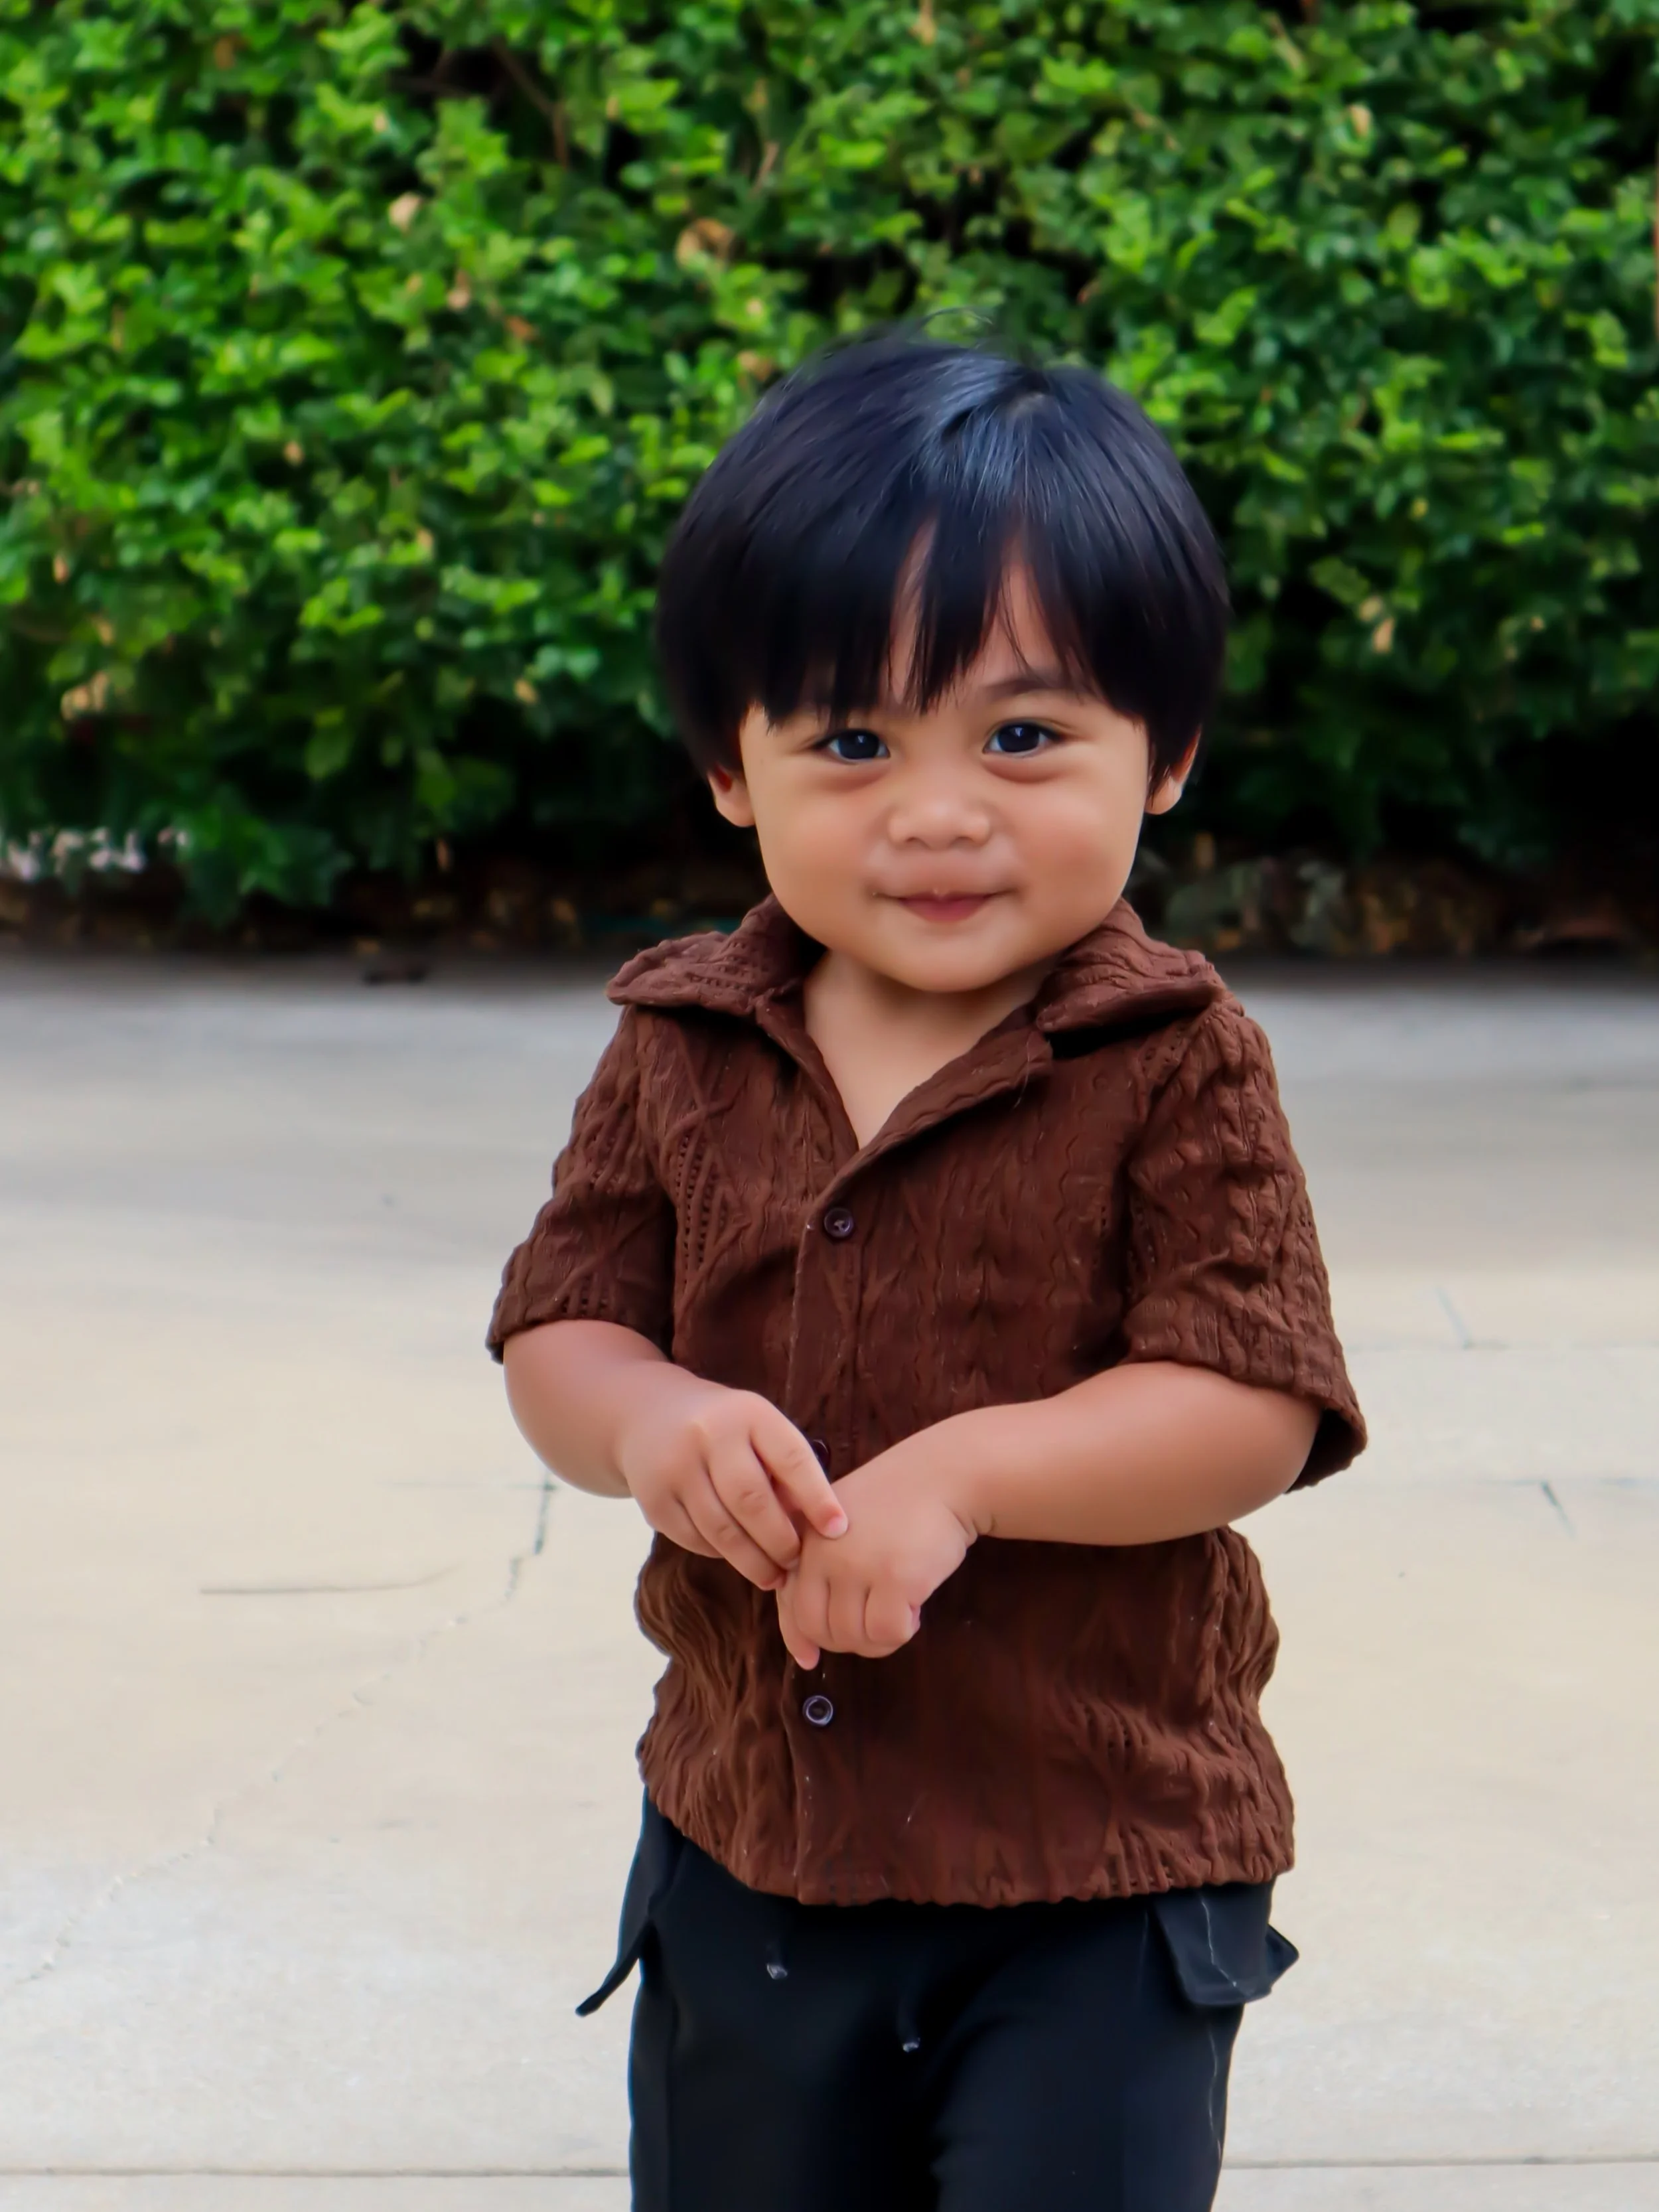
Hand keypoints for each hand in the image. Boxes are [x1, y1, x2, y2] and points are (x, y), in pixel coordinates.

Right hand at [615, 1373, 846, 1590]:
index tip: (838, 1529)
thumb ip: (785, 1469)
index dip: (818, 1498)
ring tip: (774, 1575)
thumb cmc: (725, 1429)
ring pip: (721, 1530)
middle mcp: (708, 1434)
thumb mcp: (757, 1428)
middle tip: (797, 1561)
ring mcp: (675, 1467)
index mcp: (748, 1413)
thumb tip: (815, 1529)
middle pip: (752, 1501)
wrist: (648, 1413)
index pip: (790, 1458)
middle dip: (781, 1540)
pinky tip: (735, 1556)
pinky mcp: (652, 1499)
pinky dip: (720, 1554)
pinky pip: (695, 1539)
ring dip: (753, 1561)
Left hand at [775, 1444, 975, 1666]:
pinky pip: (889, 1634)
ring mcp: (858, 1566)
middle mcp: (823, 1555)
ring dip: (878, 1639)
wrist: (944, 1476)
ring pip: (855, 1638)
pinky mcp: (895, 1578)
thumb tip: (804, 1656)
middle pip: (820, 1630)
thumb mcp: (841, 1531)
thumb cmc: (895, 1505)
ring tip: (897, 1613)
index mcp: (805, 1541)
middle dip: (846, 1641)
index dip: (800, 1639)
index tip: (812, 1659)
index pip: (790, 1608)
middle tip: (873, 1624)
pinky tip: (915, 1609)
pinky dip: (903, 1632)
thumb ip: (817, 1580)